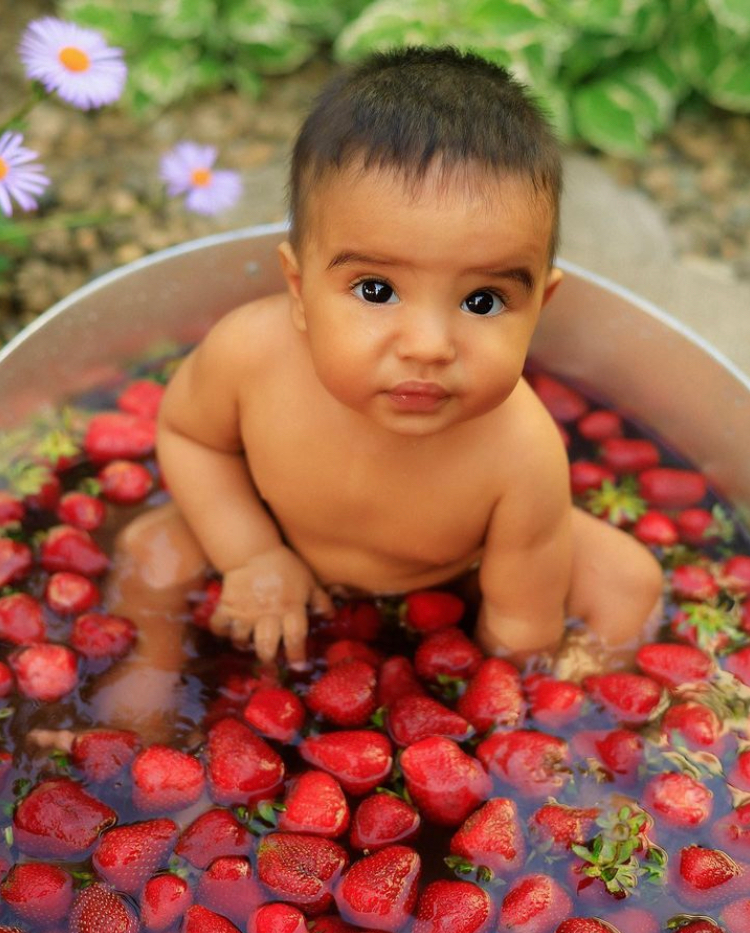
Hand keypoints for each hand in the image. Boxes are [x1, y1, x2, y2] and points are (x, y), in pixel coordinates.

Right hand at [210, 546, 333, 663]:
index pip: (296, 638)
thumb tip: (331, 617)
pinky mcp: (227, 606)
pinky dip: (221, 632)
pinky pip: (220, 626)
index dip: (297, 656)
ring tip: (248, 645)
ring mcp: (245, 612)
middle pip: (267, 646)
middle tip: (270, 660)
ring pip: (242, 640)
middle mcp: (268, 614)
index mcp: (290, 608)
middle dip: (269, 658)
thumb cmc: (285, 566)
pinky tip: (227, 632)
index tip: (299, 667)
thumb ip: (320, 600)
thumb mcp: (308, 581)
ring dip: (245, 645)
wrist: (254, 551)